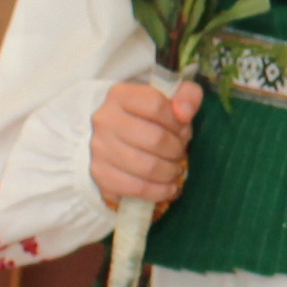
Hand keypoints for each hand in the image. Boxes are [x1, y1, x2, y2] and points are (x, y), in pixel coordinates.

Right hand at [89, 80, 198, 209]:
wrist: (109, 135)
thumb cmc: (145, 117)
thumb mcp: (168, 98)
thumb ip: (186, 96)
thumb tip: (185, 112)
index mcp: (120, 95)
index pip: (156, 106)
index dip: (177, 121)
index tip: (181, 128)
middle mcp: (105, 120)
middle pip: (156, 139)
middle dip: (177, 149)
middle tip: (180, 151)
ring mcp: (100, 149)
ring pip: (149, 167)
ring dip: (171, 171)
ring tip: (175, 169)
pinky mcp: (101, 174)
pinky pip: (138, 188)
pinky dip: (160, 191)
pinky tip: (169, 187)